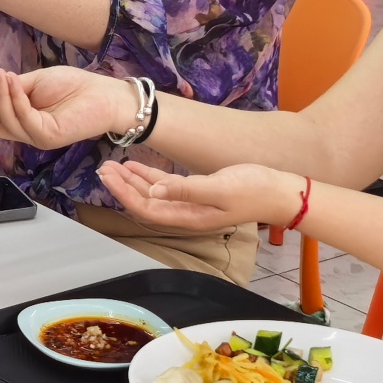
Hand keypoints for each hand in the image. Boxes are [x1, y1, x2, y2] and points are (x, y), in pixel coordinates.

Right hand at [0, 67, 138, 149]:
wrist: (102, 93)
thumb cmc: (73, 86)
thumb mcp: (35, 81)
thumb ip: (14, 87)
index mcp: (24, 121)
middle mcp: (28, 133)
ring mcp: (36, 137)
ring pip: (5, 122)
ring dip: (1, 96)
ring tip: (4, 76)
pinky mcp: (47, 137)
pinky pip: (23, 118)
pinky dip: (16, 99)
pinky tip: (16, 82)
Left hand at [98, 159, 304, 232]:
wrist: (280, 191)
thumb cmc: (253, 189)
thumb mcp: (218, 187)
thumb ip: (186, 189)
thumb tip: (155, 190)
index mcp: (188, 216)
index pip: (146, 208)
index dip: (124, 193)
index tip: (107, 176)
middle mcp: (185, 214)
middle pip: (145, 202)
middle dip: (122, 186)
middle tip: (103, 168)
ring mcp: (190, 205)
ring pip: (153, 194)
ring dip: (132, 180)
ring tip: (112, 165)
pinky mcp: (197, 193)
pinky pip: (166, 187)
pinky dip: (149, 176)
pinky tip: (136, 165)